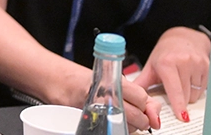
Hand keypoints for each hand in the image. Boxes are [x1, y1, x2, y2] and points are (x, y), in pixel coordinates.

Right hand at [40, 59, 160, 130]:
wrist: (56, 81)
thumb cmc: (82, 79)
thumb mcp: (111, 80)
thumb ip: (135, 94)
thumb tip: (155, 112)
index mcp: (112, 82)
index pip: (142, 98)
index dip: (146, 105)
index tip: (145, 106)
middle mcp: (104, 97)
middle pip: (136, 116)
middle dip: (142, 121)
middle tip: (140, 119)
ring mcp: (95, 110)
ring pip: (125, 126)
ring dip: (130, 126)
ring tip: (122, 119)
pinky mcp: (89, 121)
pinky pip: (110, 130)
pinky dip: (116, 129)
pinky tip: (112, 124)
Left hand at [130, 27, 210, 122]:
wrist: (183, 38)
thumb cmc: (165, 54)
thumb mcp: (151, 66)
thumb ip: (142, 83)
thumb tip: (131, 97)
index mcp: (167, 63)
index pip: (175, 89)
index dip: (179, 105)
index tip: (182, 117)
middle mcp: (184, 62)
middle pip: (186, 95)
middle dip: (180, 100)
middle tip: (173, 93)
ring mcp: (198, 64)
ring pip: (196, 93)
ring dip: (188, 95)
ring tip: (181, 83)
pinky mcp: (208, 66)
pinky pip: (204, 88)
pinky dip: (197, 90)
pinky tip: (190, 80)